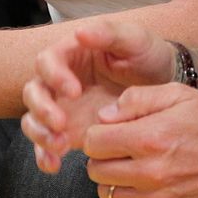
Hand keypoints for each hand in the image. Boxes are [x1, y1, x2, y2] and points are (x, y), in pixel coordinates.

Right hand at [21, 19, 175, 173]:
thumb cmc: (147, 55)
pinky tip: (55, 164)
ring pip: (33, 119)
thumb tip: (80, 32)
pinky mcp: (68, 130)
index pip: (47, 61)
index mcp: (72, 53)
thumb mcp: (135, 39)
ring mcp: (63, 106)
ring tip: (61, 146)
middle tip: (61, 123)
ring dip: (40, 134)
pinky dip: (44, 155)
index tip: (74, 91)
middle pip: (34, 92)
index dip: (55, 76)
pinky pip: (46, 144)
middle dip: (42, 109)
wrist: (163, 84)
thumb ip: (109, 33)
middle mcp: (60, 79)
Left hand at [83, 83, 197, 197]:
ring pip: (109, 193)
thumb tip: (105, 116)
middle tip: (123, 146)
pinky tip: (150, 181)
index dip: (99, 132)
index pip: (93, 142)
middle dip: (103, 155)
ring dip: (116, 178)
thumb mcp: (179, 94)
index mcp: (151, 138)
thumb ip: (137, 99)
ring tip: (137, 163)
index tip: (112, 129)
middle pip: (96, 170)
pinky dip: (133, 197)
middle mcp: (151, 173)